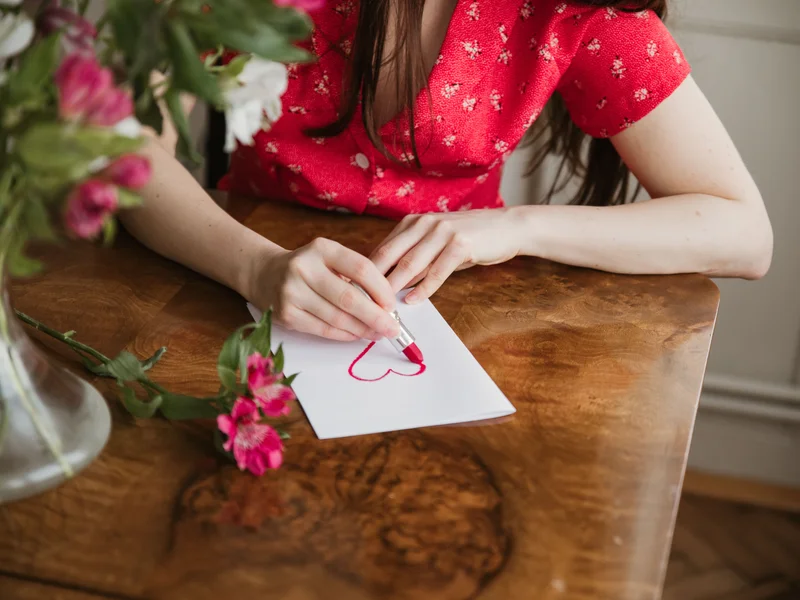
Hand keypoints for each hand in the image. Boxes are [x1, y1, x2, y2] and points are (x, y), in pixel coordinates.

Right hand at [248, 238, 400, 341]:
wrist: (265, 274)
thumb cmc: (308, 268)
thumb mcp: (329, 258)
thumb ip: (354, 275)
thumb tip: (385, 306)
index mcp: (322, 249)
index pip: (361, 268)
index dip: (381, 289)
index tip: (392, 304)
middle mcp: (304, 268)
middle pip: (349, 298)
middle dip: (376, 316)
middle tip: (392, 328)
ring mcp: (292, 292)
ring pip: (337, 318)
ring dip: (362, 329)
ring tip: (378, 333)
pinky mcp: (286, 315)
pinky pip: (323, 329)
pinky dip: (344, 335)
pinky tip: (357, 335)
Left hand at [370, 209, 520, 302]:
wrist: (506, 227)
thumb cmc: (469, 239)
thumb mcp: (436, 245)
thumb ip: (414, 260)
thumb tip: (390, 285)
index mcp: (412, 223)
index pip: (382, 248)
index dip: (365, 271)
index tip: (353, 290)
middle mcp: (424, 224)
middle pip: (390, 254)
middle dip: (372, 280)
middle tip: (359, 301)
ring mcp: (442, 232)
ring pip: (411, 263)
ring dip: (394, 286)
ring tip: (382, 305)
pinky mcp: (460, 244)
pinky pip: (437, 270)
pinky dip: (424, 287)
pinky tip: (413, 300)